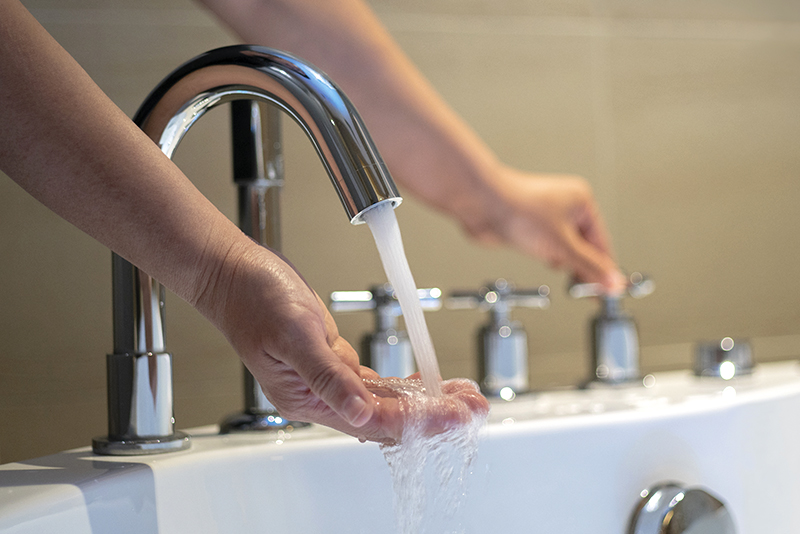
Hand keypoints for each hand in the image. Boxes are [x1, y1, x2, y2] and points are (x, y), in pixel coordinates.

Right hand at [192, 240, 487, 442]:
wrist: (235, 274)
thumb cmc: (254, 300)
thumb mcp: (294, 336)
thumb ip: (328, 377)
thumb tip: (362, 413)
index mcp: (309, 400)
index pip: (376, 421)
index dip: (420, 421)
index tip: (455, 415)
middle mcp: (322, 396)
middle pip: (388, 416)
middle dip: (434, 414)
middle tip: (475, 408)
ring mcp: (329, 379)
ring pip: (387, 399)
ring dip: (426, 399)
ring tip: (463, 396)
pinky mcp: (333, 360)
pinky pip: (376, 380)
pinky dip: (405, 382)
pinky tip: (427, 381)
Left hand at [461, 164, 625, 292]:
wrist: (481, 205)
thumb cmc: (519, 210)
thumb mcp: (562, 246)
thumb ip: (589, 266)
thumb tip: (613, 282)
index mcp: (581, 202)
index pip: (601, 243)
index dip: (604, 269)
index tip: (608, 291)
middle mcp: (566, 206)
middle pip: (584, 246)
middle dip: (582, 266)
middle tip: (586, 292)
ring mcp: (546, 216)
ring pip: (564, 248)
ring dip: (562, 261)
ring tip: (557, 267)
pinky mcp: (530, 225)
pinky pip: (546, 246)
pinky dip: (547, 256)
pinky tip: (543, 259)